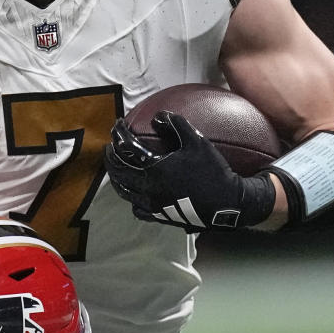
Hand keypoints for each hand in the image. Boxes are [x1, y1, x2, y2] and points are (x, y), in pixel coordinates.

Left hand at [106, 111, 274, 229]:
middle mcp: (148, 187)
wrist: (225, 203)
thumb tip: (157, 116)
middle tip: (109, 147)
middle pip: (119, 171)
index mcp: (154, 168)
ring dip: (116, 178)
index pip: (127, 147)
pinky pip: (138, 209)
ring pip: (124, 191)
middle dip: (110, 157)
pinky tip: (134, 194)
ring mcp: (151, 204)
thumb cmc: (212, 170)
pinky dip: (132, 199)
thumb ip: (176, 124)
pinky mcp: (159, 216)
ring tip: (115, 169)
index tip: (117, 126)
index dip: (119, 134)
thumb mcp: (197, 141)